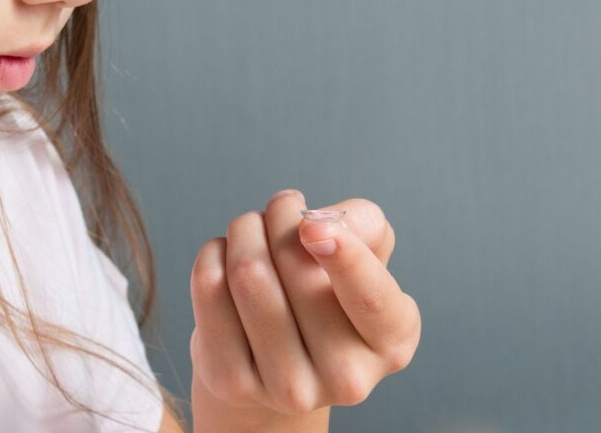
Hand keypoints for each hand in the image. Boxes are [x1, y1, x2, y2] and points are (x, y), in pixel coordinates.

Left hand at [189, 191, 420, 418]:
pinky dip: (213, 255)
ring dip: (245, 230)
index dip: (344, 255)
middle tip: (280, 210)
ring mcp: (288, 389)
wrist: (276, 356)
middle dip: (280, 218)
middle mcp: (347, 377)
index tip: (312, 223)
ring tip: (252, 230)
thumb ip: (362, 225)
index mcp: (390, 343)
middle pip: (296, 266)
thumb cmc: (329, 292)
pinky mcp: (233, 383)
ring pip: (249, 275)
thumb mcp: (366, 253)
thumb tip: (319, 222)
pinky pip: (209, 290)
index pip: (370, 298)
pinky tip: (224, 259)